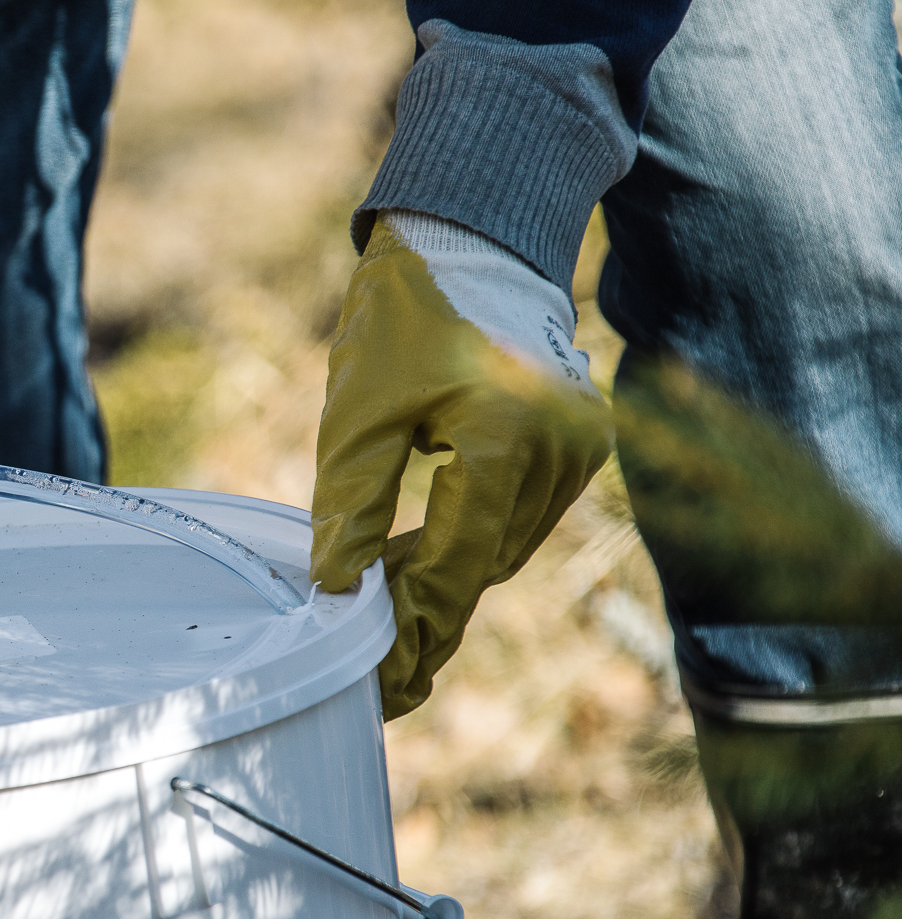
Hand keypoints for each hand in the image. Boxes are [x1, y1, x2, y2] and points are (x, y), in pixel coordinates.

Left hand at [311, 213, 611, 718]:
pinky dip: (471, 539)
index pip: (456, 568)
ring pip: (504, 548)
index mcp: (506, 443)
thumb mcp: (359, 412)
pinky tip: (413, 553)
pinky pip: (520, 516)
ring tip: (376, 600)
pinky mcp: (581, 441)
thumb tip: (338, 592)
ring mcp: (580, 447)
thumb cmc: (404, 315)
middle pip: (485, 566)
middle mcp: (560, 452)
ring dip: (446, 576)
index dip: (414, 630)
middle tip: (371, 660)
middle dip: (426, 612)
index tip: (379, 682)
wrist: (469, 236)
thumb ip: (349, 506)